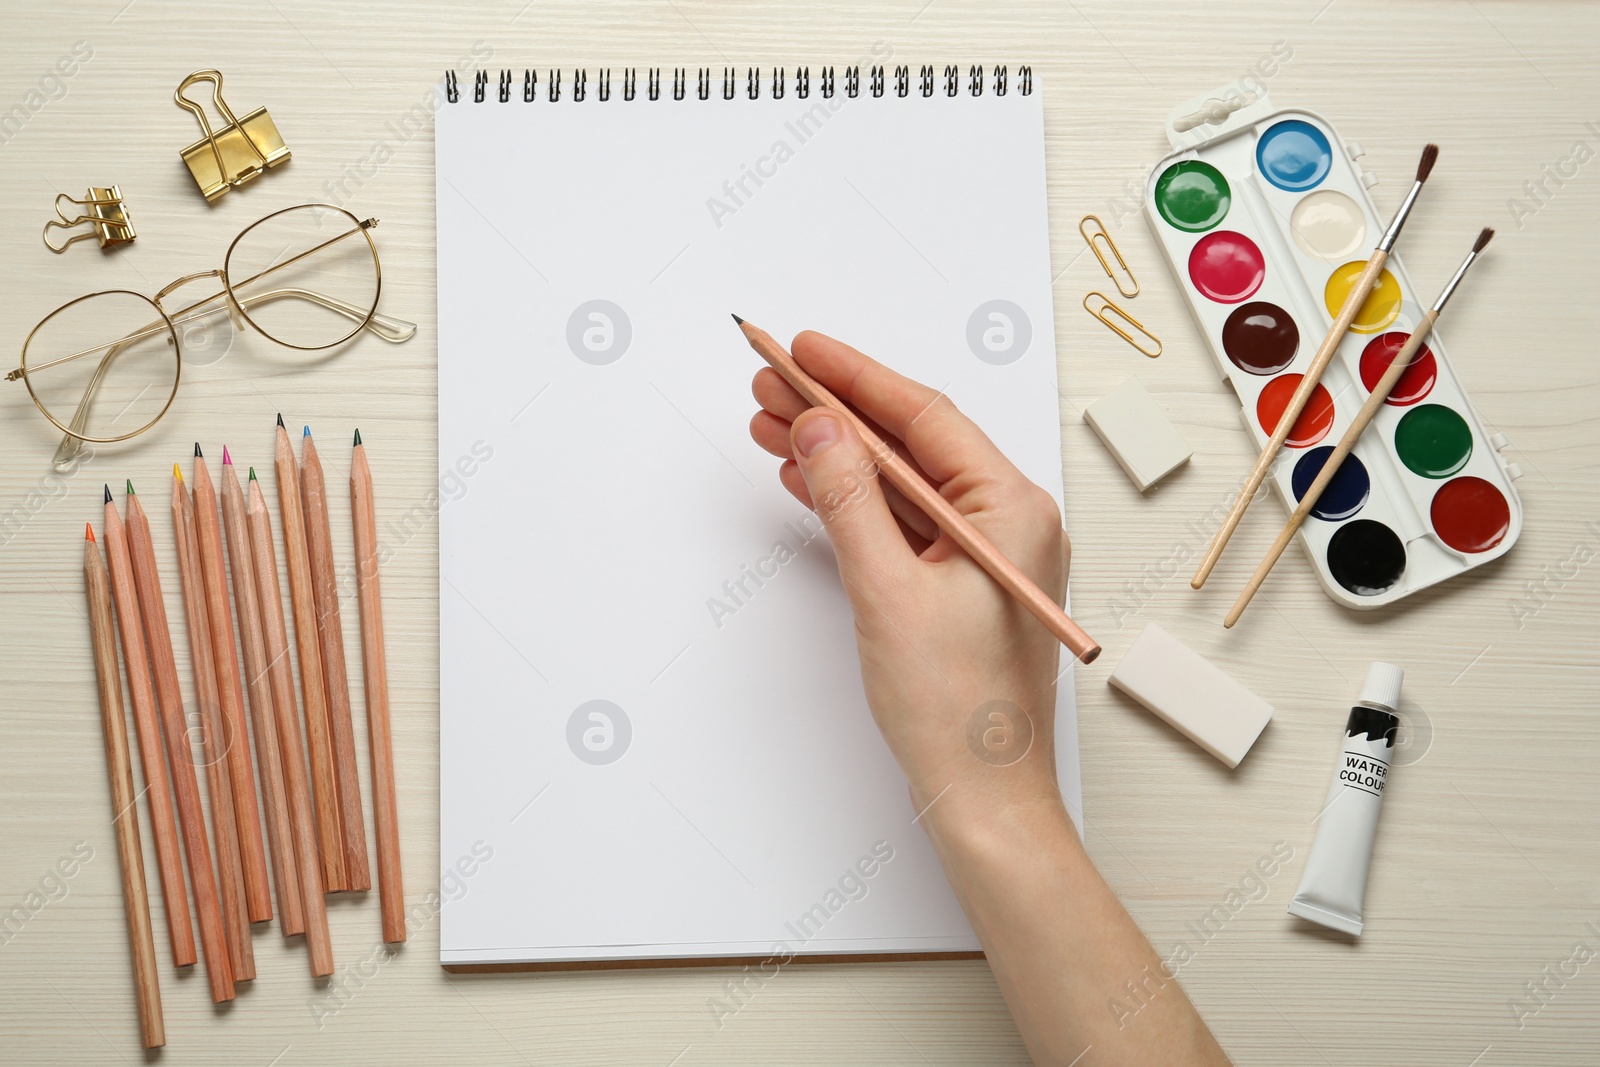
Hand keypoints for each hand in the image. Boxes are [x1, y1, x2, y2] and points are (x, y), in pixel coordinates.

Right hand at [748, 330, 1070, 818]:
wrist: (982, 799)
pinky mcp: (955, 586)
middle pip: (908, 444)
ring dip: (834, 454)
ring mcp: (981, 555)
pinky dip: (849, 501)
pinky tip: (804, 479)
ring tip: (767, 424)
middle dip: (835, 411)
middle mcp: (1006, 523)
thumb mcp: (888, 592)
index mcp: (1012, 511)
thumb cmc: (958, 713)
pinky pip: (898, 522)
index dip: (857, 377)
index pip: (926, 418)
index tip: (801, 349)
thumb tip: (819, 426)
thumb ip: (848, 500)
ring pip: (897, 482)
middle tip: (768, 384)